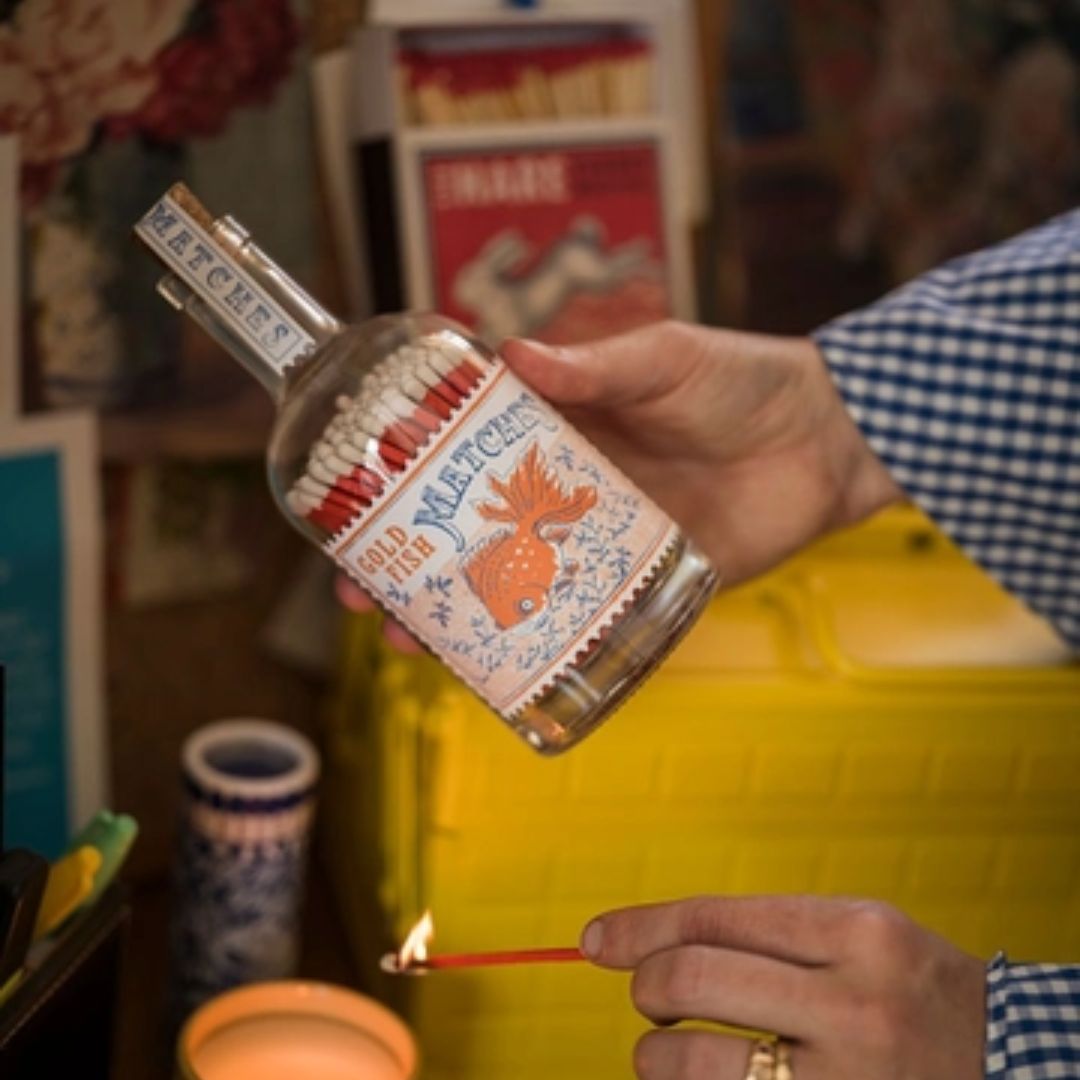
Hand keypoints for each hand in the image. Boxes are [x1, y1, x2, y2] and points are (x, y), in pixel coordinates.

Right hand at [337, 322, 902, 640]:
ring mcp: (600, 544)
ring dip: (459, 614)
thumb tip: (514, 354)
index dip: (407, 479)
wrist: (828, 440)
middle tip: (361, 595)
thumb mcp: (666, 360)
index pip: (464, 455)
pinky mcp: (644, 585)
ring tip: (408, 642)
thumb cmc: (743, 382)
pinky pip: (582, 620)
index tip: (355, 500)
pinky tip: (497, 667)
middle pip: (472, 533)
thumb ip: (600, 366)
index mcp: (559, 430)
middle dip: (413, 565)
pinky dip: (540, 644)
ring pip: (514, 584)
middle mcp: (566, 492)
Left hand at [580, 894, 985, 1079]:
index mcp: (856, 933)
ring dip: (656, 1057)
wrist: (1016, 1067)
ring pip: (696, 1063)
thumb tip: (668, 940)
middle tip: (647, 998)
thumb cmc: (922, 994)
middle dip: (646, 986)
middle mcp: (853, 1003)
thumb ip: (776, 934)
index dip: (641, 926)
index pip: (713, 918)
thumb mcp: (864, 937)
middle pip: (692, 979)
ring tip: (664, 1053)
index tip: (597, 939)